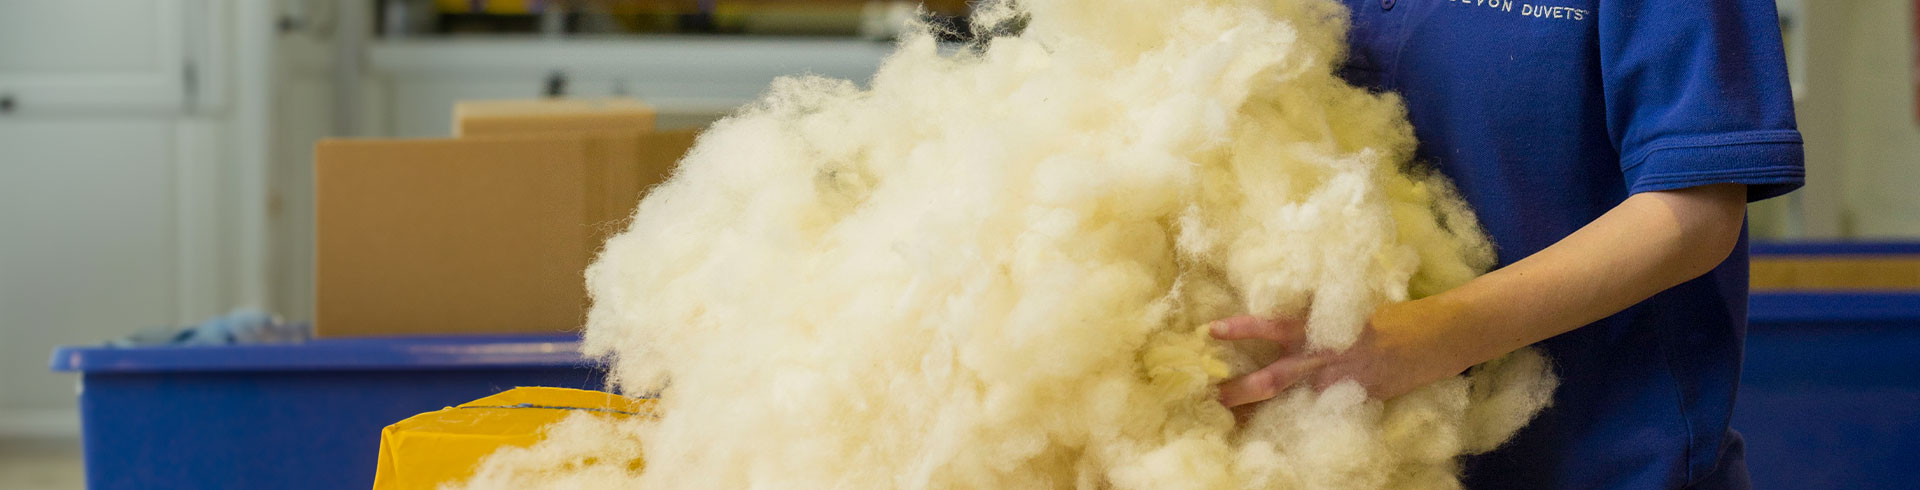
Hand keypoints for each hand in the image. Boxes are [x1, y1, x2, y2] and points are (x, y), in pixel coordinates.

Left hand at [1211, 300, 1476, 406]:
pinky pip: (1329, 414)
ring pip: (1296, 402)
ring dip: (1266, 413)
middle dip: (1241, 389)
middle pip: (1276, 377)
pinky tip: (1285, 433)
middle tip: (1212, 397)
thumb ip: (1322, 319)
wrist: (1445, 333)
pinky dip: (1307, 421)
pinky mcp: (1364, 400)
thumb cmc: (1398, 316)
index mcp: (1326, 326)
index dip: (1243, 328)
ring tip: (1237, 423)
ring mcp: (1347, 383)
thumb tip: (1285, 326)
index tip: (1211, 330)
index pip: (1275, 326)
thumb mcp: (1353, 309)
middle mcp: (1331, 356)